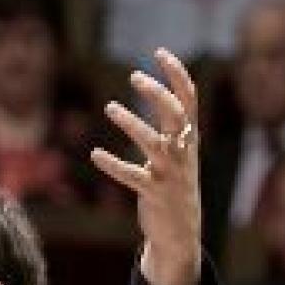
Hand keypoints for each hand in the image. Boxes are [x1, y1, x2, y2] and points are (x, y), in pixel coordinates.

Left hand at [91, 48, 202, 284]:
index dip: (177, 74)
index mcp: (189, 138)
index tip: (159, 52)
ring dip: (132, 123)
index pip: (189, 98)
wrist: (181, 232)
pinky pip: (133, 176)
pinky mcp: (154, 194)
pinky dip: (114, 165)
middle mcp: (183, 152)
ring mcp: (171, 173)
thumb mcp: (180, 152)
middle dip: (157, 93)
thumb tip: (160, 94)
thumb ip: (172, 126)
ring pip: (154, 143)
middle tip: (134, 76)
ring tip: (109, 107)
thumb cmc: (175, 185)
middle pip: (175, 115)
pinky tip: (95, 154)